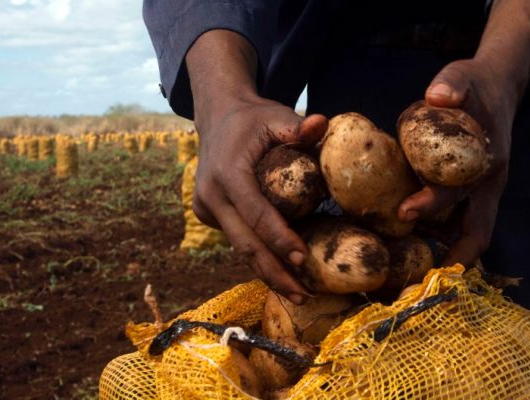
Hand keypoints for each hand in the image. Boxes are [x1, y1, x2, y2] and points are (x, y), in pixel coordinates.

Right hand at [193, 94, 327, 302]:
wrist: (216, 118)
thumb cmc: (252, 119)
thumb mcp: (275, 116)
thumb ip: (298, 126)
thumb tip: (324, 122)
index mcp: (226, 173)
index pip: (256, 214)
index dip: (279, 238)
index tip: (302, 259)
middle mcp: (211, 196)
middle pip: (245, 244)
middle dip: (275, 272)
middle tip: (304, 295)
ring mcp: (206, 209)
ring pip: (239, 247)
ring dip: (267, 271)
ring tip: (297, 294)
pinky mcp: (208, 214)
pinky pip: (236, 239)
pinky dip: (258, 256)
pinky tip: (280, 272)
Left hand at [398, 59, 516, 265]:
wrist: (497, 86)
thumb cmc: (476, 85)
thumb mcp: (463, 76)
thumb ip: (452, 84)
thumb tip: (437, 96)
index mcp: (486, 164)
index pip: (460, 193)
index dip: (433, 205)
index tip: (405, 213)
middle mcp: (485, 185)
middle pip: (471, 230)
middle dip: (446, 254)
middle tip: (411, 274)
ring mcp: (479, 190)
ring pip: (466, 231)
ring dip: (445, 253)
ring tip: (412, 274)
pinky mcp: (468, 189)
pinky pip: (457, 219)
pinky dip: (440, 234)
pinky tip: (413, 243)